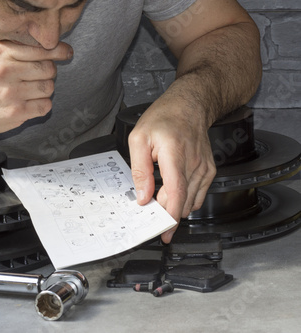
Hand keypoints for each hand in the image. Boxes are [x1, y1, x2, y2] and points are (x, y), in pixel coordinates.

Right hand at [0, 41, 72, 137]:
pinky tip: (30, 104)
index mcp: (0, 53)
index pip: (40, 49)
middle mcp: (5, 71)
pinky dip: (42, 105)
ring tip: (31, 92)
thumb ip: (13, 50)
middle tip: (37, 78)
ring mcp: (11, 93)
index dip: (58, 51)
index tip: (66, 52)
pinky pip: (45, 106)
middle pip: (48, 68)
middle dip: (47, 73)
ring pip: (48, 87)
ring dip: (44, 90)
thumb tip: (46, 48)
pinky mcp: (15, 113)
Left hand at [128, 98, 215, 242]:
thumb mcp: (139, 139)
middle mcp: (194, 164)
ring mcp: (204, 168)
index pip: (176, 193)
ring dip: (176, 208)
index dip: (170, 217)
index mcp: (175, 155)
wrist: (190, 105)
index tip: (164, 233)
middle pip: (183, 202)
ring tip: (160, 206)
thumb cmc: (164, 118)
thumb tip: (143, 196)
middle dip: (168, 216)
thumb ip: (139, 170)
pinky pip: (198, 194)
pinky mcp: (208, 170)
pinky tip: (172, 196)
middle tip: (152, 221)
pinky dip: (185, 200)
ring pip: (191, 201)